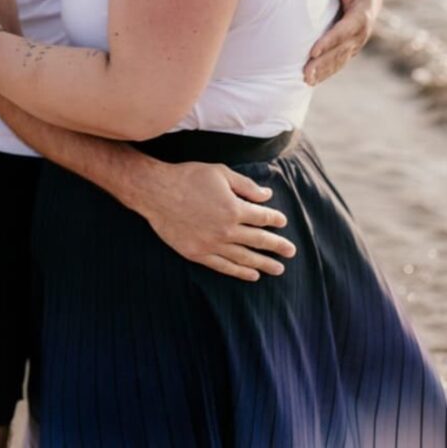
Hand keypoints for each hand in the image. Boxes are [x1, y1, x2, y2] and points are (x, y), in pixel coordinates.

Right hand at [139, 160, 295, 280]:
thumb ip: (246, 186)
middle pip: (259, 240)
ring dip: (264, 264)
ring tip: (278, 269)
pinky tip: (252, 275)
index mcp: (234, 208)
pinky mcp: (197, 254)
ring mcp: (212, 244)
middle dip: (277, 246)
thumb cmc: (188, 177)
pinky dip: (240, 273)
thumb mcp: (220, 173)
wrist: (156, 192)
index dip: (275, 219)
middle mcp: (226, 230)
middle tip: (291, 252)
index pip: (262, 217)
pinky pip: (224, 267)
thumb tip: (267, 195)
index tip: (282, 223)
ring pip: (244, 258)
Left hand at [303, 0, 378, 85]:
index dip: (329, 42)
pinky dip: (326, 73)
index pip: (343, 32)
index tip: (313, 51)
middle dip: (322, 63)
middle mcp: (360, 35)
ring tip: (306, 80)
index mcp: (361, 17)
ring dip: (323, 72)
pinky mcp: (349, 50)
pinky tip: (312, 81)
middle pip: (339, 52)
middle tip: (306, 73)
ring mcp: (355, 45)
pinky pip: (337, 63)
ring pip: (338, 61)